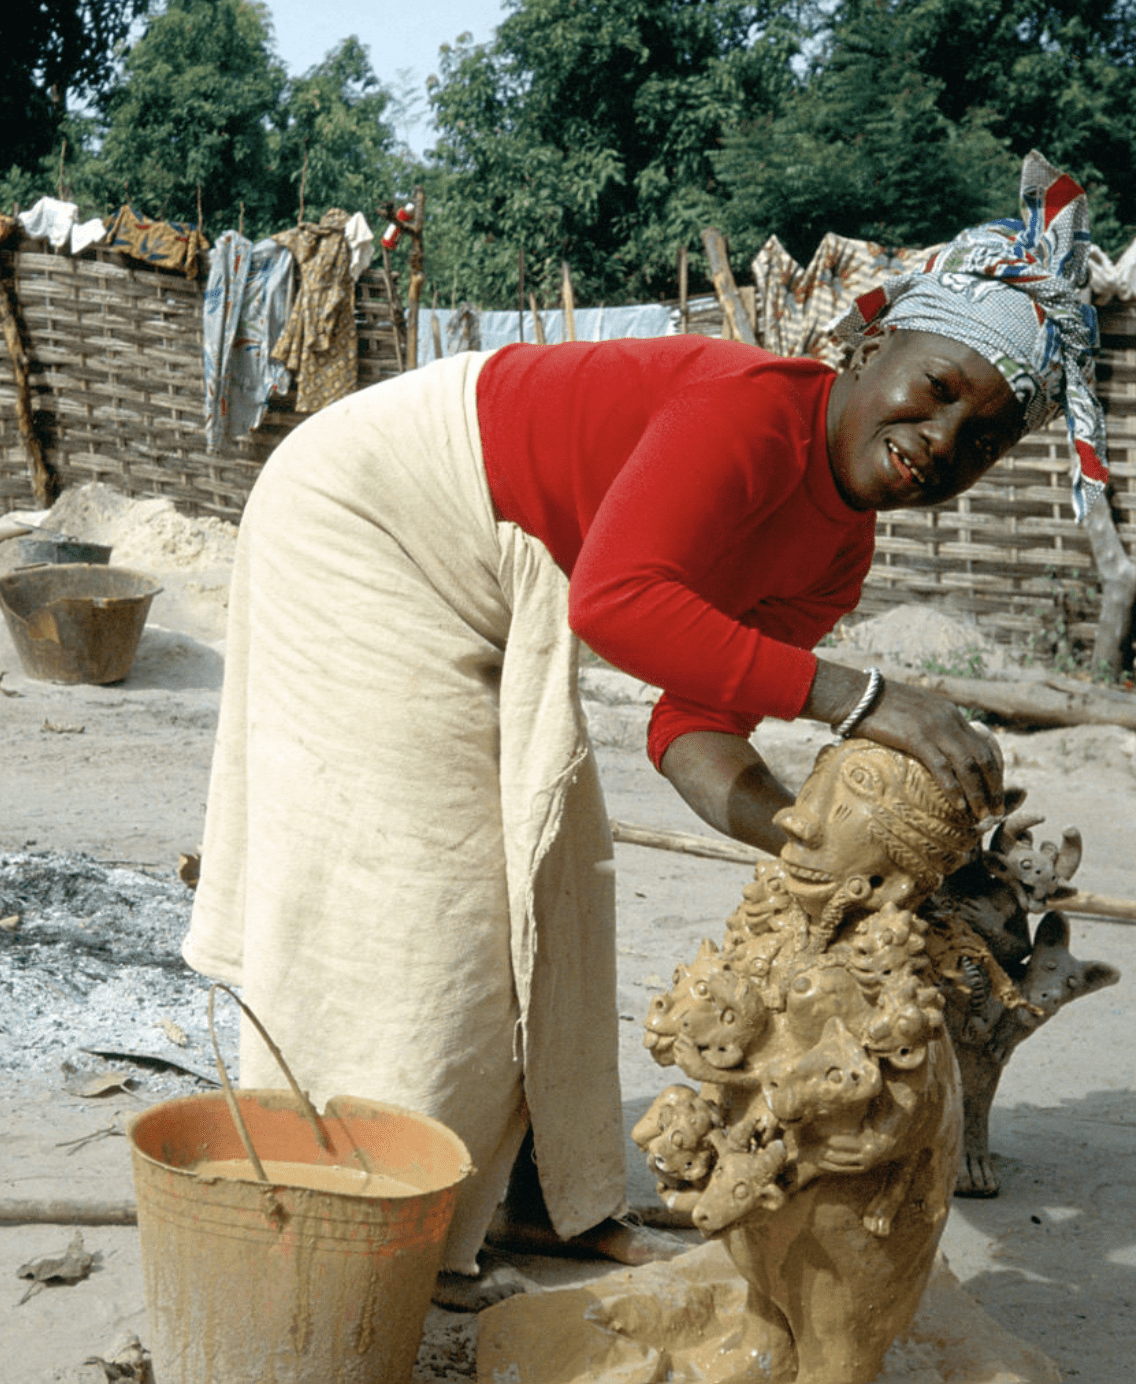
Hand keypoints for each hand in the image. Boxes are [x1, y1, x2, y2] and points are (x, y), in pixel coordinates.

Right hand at [805, 659, 1003, 822]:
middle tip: (996, 810)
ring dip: (978, 793)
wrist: (857, 695)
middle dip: (993, 787)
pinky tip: (958, 806)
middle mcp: (949, 720)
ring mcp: (934, 729)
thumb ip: (930, 727)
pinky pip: (942, 768)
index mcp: (951, 713)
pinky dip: (954, 789)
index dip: (994, 772)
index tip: (995, 792)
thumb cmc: (879, 706)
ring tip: (982, 814)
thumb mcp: (915, 712)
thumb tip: (936, 751)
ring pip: (968, 766)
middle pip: (983, 758)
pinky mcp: (916, 738)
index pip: (984, 745)